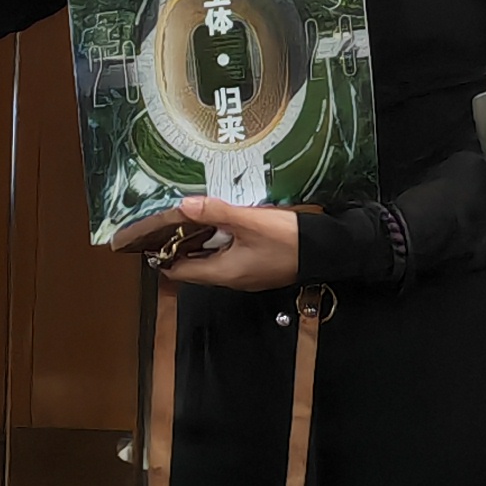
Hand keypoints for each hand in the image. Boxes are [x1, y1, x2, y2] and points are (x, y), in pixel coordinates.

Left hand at [126, 202, 304, 293]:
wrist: (329, 251)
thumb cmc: (289, 241)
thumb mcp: (249, 222)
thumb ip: (216, 213)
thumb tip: (183, 206)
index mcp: (223, 272)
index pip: (180, 270)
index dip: (164, 254)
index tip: (155, 234)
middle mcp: (232, 278)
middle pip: (195, 265)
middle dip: (183, 244)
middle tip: (175, 219)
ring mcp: (247, 274)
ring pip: (214, 259)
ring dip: (204, 242)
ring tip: (197, 216)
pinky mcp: (260, 267)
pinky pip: (232, 256)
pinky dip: (223, 242)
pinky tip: (227, 222)